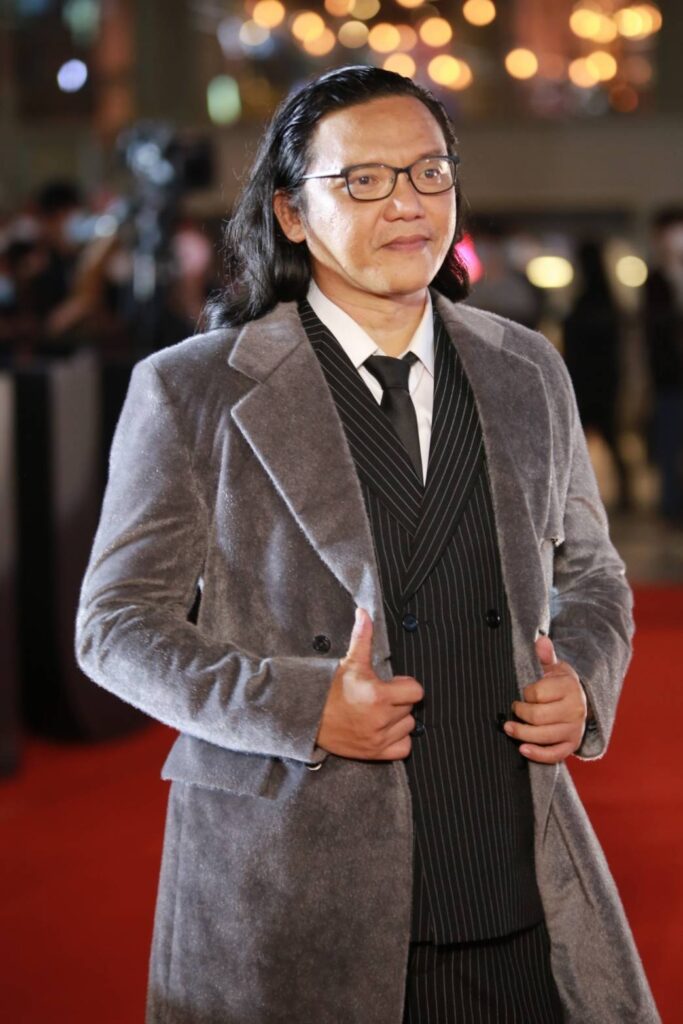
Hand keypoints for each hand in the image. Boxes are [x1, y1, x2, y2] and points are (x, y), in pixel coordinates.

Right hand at [316, 608, 423, 760]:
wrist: (308, 717)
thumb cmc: (331, 689)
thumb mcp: (349, 663)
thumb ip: (362, 638)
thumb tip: (364, 612)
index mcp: (378, 695)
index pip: (416, 691)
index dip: (406, 685)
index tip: (393, 683)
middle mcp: (381, 719)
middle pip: (411, 708)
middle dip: (400, 701)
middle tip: (382, 697)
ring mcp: (378, 738)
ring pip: (408, 727)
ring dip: (399, 720)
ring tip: (382, 713)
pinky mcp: (374, 753)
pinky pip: (403, 748)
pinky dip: (398, 740)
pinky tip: (385, 729)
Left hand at [503, 636, 586, 763]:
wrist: (578, 700)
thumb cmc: (559, 683)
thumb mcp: (553, 666)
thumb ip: (544, 655)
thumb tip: (540, 640)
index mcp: (569, 687)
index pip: (537, 693)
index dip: (524, 694)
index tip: (522, 693)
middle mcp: (576, 709)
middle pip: (538, 717)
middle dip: (519, 714)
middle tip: (513, 709)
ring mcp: (575, 729)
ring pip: (544, 737)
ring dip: (521, 734)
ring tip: (508, 728)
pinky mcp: (572, 745)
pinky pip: (555, 755)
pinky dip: (537, 754)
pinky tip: (522, 749)